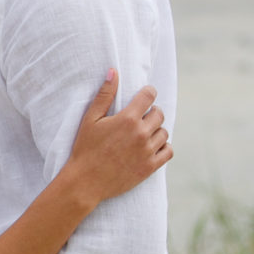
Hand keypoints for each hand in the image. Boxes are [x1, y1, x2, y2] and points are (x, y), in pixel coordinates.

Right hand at [68, 70, 171, 202]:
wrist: (85, 182)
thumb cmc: (85, 149)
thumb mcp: (90, 120)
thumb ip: (104, 95)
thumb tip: (113, 71)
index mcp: (127, 119)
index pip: (149, 96)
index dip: (148, 93)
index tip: (145, 97)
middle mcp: (141, 133)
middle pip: (159, 114)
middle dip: (151, 113)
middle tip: (140, 119)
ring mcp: (147, 151)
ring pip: (164, 133)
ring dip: (156, 131)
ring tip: (144, 134)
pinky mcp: (150, 167)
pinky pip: (168, 151)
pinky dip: (163, 147)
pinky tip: (152, 147)